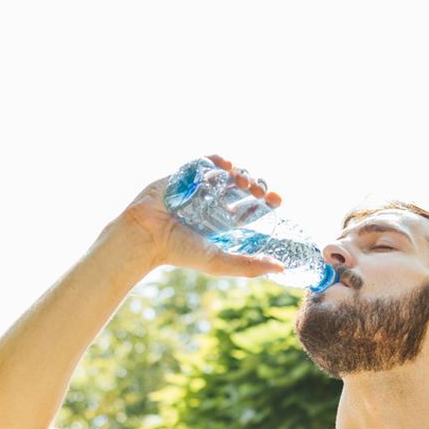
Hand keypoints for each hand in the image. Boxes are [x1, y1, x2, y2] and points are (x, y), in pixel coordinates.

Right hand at [115, 154, 284, 276]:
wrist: (146, 235)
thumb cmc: (178, 251)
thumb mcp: (219, 262)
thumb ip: (249, 266)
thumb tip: (282, 268)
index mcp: (221, 223)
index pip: (250, 208)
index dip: (266, 201)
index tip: (277, 200)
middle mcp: (212, 204)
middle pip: (243, 188)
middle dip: (256, 186)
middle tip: (259, 191)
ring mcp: (198, 188)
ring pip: (228, 173)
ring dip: (241, 173)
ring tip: (243, 181)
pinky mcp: (183, 175)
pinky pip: (205, 161)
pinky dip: (219, 160)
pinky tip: (229, 166)